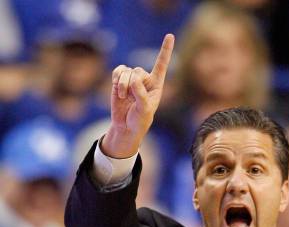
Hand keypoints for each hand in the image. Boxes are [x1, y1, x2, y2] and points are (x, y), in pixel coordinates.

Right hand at [102, 33, 174, 157]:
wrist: (126, 126)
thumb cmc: (140, 120)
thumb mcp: (144, 109)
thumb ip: (140, 94)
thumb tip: (133, 78)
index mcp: (156, 85)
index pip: (161, 65)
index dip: (165, 50)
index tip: (170, 36)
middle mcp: (145, 79)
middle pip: (138, 71)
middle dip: (132, 84)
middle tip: (131, 98)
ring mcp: (132, 79)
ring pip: (126, 71)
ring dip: (123, 85)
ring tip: (124, 97)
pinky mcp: (120, 80)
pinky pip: (118, 71)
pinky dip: (116, 79)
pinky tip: (118, 89)